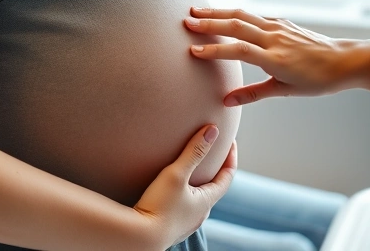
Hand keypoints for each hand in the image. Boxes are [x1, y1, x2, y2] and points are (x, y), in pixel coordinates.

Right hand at [133, 125, 236, 247]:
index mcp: (206, 201)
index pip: (228, 176)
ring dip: (199, 183)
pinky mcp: (171, 228)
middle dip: (215, 170)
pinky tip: (174, 191)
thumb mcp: (176, 174)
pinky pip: (184, 207)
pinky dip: (186, 194)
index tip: (230, 141)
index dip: (231, 157)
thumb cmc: (158, 206)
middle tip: (212, 153)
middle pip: (214, 188)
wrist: (138, 239)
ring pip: (198, 200)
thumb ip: (194, 151)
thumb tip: (213, 130)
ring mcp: (186, 224)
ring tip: (192, 170)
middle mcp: (200, 215)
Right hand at [185, 7, 369, 105]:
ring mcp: (279, 27)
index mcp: (275, 58)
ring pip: (244, 15)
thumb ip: (253, 94)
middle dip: (209, 22)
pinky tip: (225, 15)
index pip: (238, 50)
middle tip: (186, 20)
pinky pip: (255, 16)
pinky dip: (236, 13)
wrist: (344, 60)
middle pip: (236, 25)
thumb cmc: (317, 80)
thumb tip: (227, 102)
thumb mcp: (285, 90)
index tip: (193, 49)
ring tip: (198, 10)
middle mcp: (275, 38)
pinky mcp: (282, 22)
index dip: (215, 49)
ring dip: (219, 12)